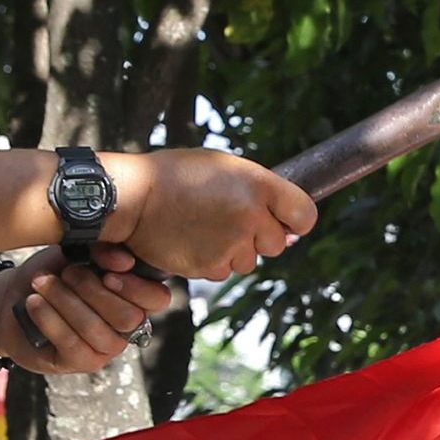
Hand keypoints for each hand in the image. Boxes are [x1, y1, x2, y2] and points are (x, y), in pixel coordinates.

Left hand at [0, 245, 171, 374]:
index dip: (137, 287)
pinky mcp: (81, 363)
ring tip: (40, 284)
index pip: (157, 299)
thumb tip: (124, 261)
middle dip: (92, 290)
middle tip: (66, 273)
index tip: (107, 273)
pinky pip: (71, 343)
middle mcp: (127, 326)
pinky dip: (50, 318)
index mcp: (134, 295)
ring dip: (65, 302)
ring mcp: (106, 348)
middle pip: (128, 316)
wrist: (14, 296)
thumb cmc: (52, 272)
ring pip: (96, 329)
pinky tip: (34, 303)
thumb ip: (102, 251)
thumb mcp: (76, 252)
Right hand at [110, 148, 316, 279]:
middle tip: (228, 221)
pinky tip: (192, 240)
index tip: (286, 223)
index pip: (305, 215)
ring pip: (249, 262)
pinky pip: (223, 272)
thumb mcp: (225, 168)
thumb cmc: (178, 176)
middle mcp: (251, 214)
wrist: (134, 196)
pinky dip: (211, 261)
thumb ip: (260, 192)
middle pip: (277, 244)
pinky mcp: (211, 265)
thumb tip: (291, 230)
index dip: (296, 222)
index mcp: (259, 184)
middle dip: (258, 238)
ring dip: (233, 252)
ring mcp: (232, 242)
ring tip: (204, 228)